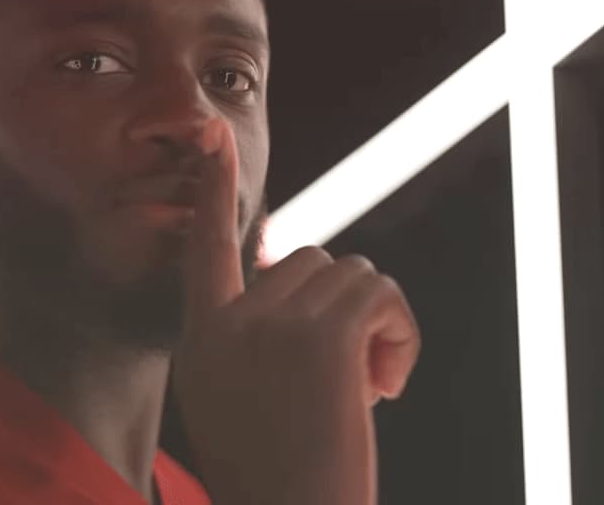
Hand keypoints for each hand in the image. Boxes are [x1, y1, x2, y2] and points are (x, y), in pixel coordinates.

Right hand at [171, 119, 420, 504]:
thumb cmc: (278, 477)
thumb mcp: (237, 400)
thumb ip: (248, 335)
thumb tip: (296, 273)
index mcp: (203, 340)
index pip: (205, 246)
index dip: (213, 188)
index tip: (212, 134)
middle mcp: (229, 324)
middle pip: (311, 261)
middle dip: (345, 308)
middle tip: (355, 375)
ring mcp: (272, 327)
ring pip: (350, 274)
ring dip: (376, 322)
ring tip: (371, 385)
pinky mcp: (322, 337)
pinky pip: (379, 293)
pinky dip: (400, 332)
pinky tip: (387, 385)